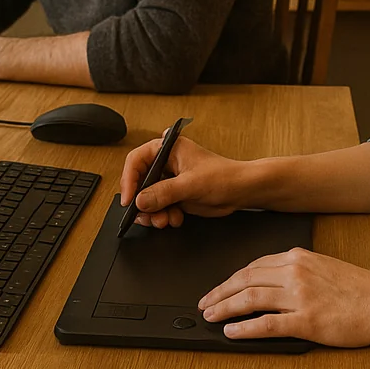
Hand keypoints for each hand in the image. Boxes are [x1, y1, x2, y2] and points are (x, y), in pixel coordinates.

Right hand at [118, 134, 250, 227]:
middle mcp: (166, 163)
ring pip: (147, 198)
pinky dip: (162, 216)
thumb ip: (164, 192)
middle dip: (142, 202)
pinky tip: (174, 218)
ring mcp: (169, 180)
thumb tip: (140, 200)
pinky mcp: (174, 195)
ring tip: (164, 220)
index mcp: (168, 149)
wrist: (240, 191)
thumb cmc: (223, 176)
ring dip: (153, 213)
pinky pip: (158, 207)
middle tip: (147, 215)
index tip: (129, 199)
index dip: (129, 180)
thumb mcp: (191, 184)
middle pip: (139, 182)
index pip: (137, 160)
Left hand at [199, 248, 369, 347]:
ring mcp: (300, 296)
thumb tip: (268, 281)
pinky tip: (232, 331)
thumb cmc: (358, 289)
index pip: (253, 266)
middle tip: (205, 304)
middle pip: (245, 280)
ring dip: (225, 308)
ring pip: (250, 298)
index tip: (218, 289)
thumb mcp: (322, 267)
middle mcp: (295, 272)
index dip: (230, 279)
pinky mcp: (306, 320)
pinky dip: (245, 327)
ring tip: (211, 317)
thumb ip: (296, 270)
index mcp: (298, 257)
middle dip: (220, 293)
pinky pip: (267, 324)